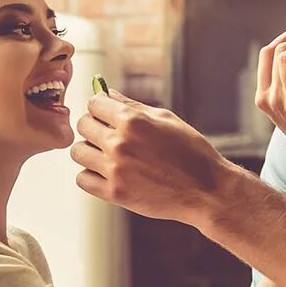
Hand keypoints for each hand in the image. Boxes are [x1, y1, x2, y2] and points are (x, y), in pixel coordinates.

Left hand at [73, 88, 237, 223]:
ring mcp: (115, 169)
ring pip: (78, 152)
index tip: (107, 114)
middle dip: (94, 127)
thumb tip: (106, 93)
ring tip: (107, 156)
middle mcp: (119, 143)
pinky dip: (91, 176)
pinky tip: (107, 173)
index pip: (94, 103)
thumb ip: (131, 105)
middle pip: (83, 125)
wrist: (206, 190)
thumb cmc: (191, 152)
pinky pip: (82, 180)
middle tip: (109, 135)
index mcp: (133, 120)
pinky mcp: (114, 194)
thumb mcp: (166, 119)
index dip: (100, 107)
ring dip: (89, 152)